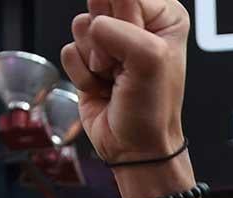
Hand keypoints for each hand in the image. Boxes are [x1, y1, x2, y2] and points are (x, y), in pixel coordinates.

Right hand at [61, 0, 188, 164]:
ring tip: (114, 77)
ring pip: (80, 25)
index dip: (124, 20)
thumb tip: (93, 24)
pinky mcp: (87, 56)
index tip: (136, 48)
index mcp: (163, 16)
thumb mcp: (149, 60)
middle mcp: (136, 23)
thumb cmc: (152, 110)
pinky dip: (81, 74)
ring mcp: (110, 39)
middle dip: (105, 37)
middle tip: (122, 63)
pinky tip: (101, 86)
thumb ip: (121, 29)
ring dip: (93, 59)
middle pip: (99, 2)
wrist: (134, 148)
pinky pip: (68, 49)